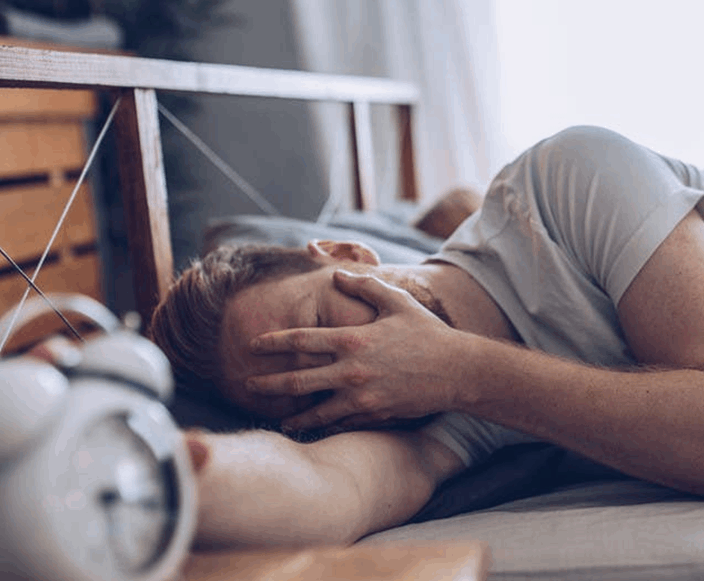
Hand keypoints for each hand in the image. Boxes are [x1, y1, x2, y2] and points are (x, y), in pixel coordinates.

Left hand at [245, 270, 467, 432]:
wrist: (457, 371)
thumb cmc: (426, 333)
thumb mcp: (396, 301)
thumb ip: (364, 285)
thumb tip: (336, 275)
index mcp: (352, 340)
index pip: (301, 341)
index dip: (273, 342)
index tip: (253, 345)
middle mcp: (351, 371)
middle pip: (297, 381)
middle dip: (268, 383)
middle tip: (246, 384)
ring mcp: (361, 398)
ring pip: (316, 412)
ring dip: (293, 416)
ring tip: (278, 419)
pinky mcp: (374, 416)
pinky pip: (342, 424)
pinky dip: (325, 427)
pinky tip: (313, 428)